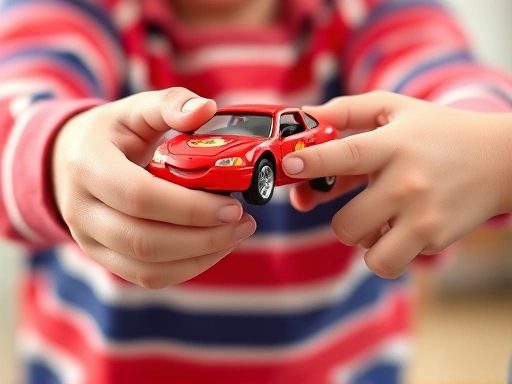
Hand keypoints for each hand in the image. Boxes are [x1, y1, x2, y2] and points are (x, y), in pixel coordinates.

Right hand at [52, 88, 255, 288]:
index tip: (233, 207)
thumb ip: (170, 105)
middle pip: (145, 241)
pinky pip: (147, 277)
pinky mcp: (104, 257)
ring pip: (148, 268)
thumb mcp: (134, 109)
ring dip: (200, 257)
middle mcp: (81, 210)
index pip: (140, 197)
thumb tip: (206, 108)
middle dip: (204, 238)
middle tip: (243, 223)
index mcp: (88, 166)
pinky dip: (187, 268)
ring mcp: (89, 240)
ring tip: (235, 235)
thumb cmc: (110, 135)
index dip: (190, 208)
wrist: (69, 162)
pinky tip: (212, 248)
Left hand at [283, 91, 511, 277]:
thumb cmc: (439, 132)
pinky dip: (386, 250)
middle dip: (341, 219)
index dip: (313, 160)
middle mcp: (407, 183)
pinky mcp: (434, 239)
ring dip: (363, 239)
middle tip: (357, 205)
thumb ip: (348, 110)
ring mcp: (422, 216)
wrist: (500, 160)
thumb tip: (305, 115)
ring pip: (365, 251)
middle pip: (345, 224)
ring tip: (380, 219)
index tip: (288, 164)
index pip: (346, 154)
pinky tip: (400, 228)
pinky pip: (389, 259)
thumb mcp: (396, 109)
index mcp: (394, 145)